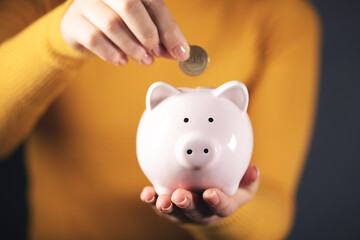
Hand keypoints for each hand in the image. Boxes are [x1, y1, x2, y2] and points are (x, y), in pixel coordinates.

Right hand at [61, 0, 189, 65]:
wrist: (82, 24)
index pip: (153, 2)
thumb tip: (180, 51)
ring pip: (112, 25)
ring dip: (133, 48)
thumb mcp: (142, 24)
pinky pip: (95, 39)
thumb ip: (160, 35)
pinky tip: (123, 60)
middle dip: (148, 35)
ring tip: (144, 59)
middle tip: (155, 53)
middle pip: (130, 6)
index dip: (169, 29)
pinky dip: (113, 54)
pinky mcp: (74, 21)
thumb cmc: (118, 21)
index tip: (181, 52)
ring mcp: (86, 2)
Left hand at [140, 164, 259, 225]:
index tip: (210, 193)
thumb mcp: (244, 184)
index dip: (217, 202)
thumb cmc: (229, 188)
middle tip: (180, 196)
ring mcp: (186, 211)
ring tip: (159, 198)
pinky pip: (160, 205)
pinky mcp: (171, 207)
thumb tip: (254, 169)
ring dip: (166, 205)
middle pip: (196, 211)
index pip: (223, 207)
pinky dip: (152, 200)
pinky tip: (146, 194)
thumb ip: (248, 178)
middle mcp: (204, 211)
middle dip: (187, 204)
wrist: (213, 199)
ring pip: (175, 212)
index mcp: (224, 205)